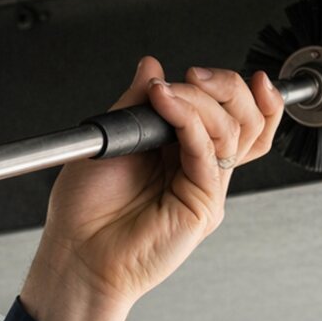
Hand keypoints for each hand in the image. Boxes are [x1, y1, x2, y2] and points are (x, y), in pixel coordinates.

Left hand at [19, 58, 282, 320]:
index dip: (232, 89)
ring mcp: (204, 187)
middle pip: (246, 119)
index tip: (204, 71)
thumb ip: (137, 101)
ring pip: (235, 132)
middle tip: (192, 75)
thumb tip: (152, 65)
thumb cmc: (85, 210)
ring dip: (201, 101)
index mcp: (182, 152)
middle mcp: (199, 169)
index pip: (231, 114)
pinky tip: (167, 106)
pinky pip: (210, 154)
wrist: (76, 255)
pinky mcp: (203, 205)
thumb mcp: (111, 138)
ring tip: (165, 92)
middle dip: (226, 87)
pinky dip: (191, 122)